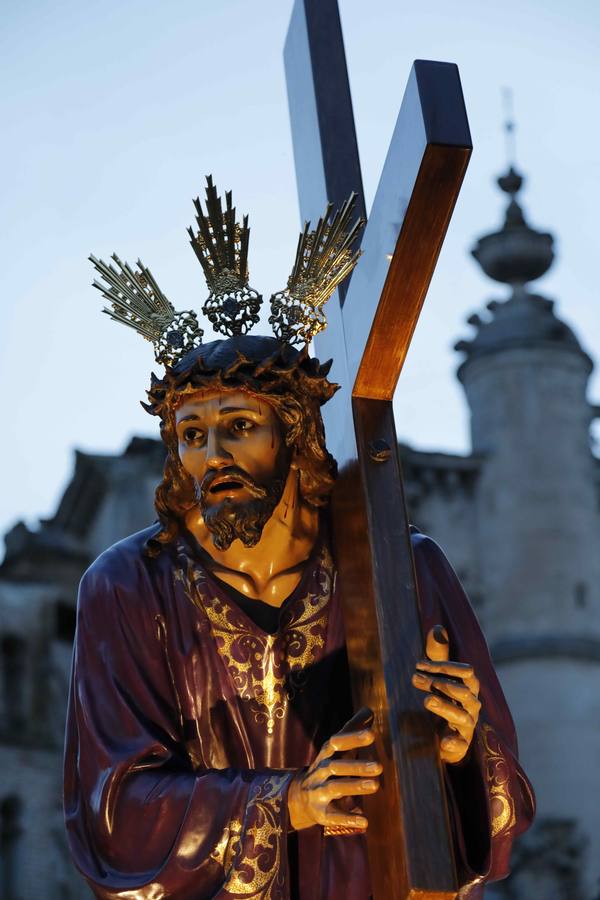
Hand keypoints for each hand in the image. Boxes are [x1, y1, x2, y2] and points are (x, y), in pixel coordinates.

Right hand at [288, 707, 381, 832]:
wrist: (298, 797)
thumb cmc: (326, 767)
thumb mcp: (336, 749)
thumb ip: (352, 730)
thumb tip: (369, 710)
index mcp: (327, 754)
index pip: (337, 743)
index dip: (352, 738)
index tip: (371, 734)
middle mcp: (320, 771)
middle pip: (336, 767)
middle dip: (356, 766)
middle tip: (379, 767)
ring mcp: (319, 792)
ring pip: (335, 788)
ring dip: (354, 787)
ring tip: (375, 785)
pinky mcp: (321, 813)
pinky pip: (333, 816)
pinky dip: (347, 818)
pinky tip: (365, 821)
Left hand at [412, 625, 480, 764]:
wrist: (445, 735)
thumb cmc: (443, 697)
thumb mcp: (438, 675)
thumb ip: (437, 654)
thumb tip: (438, 628)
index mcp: (468, 687)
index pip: (466, 673)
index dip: (445, 667)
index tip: (419, 663)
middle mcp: (472, 705)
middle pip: (463, 692)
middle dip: (440, 683)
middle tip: (414, 678)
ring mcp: (467, 726)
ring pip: (464, 717)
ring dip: (445, 708)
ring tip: (427, 700)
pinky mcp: (460, 745)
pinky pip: (461, 745)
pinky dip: (455, 743)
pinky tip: (444, 742)